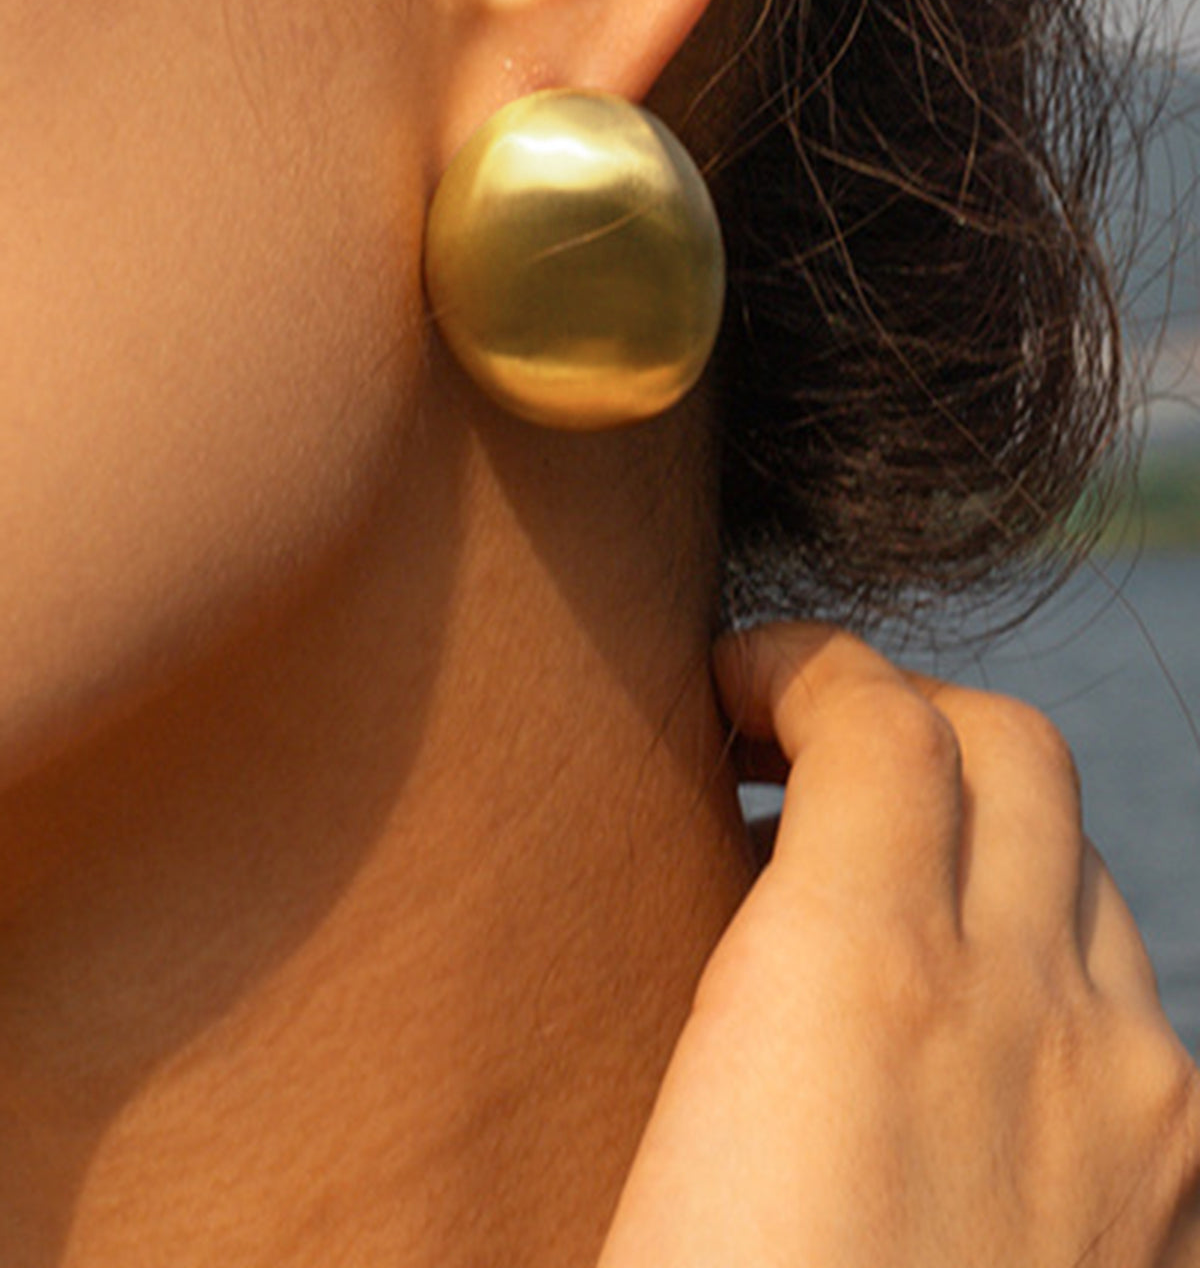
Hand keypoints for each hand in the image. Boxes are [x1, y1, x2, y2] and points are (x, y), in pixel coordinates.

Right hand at [598, 624, 1199, 1266]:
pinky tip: (961, 1051)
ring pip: (1085, 872)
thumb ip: (710, 967)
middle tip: (800, 761)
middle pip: (1009, 748)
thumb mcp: (652, 1126)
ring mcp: (1137, 1108)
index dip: (799, 661)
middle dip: (900, 712)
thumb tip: (696, 885)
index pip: (878, 716)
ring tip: (877, 905)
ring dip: (979, 842)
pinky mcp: (1190, 1199)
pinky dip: (1041, 974)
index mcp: (862, 987)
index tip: (732, 685)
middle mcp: (1030, 1021)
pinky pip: (1127, 1010)